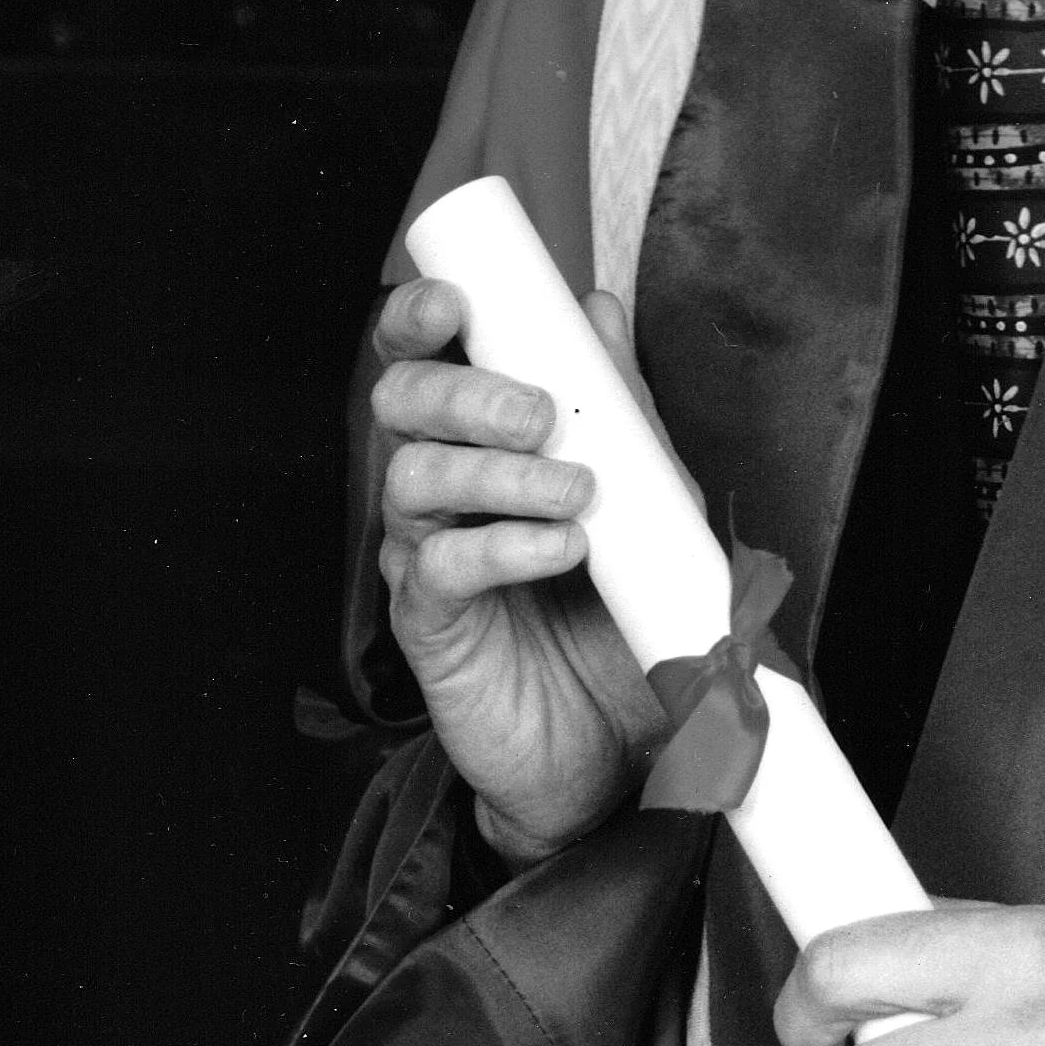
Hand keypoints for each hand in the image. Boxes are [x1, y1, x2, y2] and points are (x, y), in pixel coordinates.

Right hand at [371, 277, 670, 867]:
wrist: (621, 740)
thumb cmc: (619, 606)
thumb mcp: (642, 495)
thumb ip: (619, 405)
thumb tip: (597, 306)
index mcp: (481, 441)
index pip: (426, 360)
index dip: (420, 320)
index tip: (453, 305)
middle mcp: (441, 489)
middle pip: (402, 406)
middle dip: (464, 394)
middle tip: (538, 414)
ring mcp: (425, 555)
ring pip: (411, 479)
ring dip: (497, 473)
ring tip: (574, 493)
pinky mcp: (430, 627)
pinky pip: (438, 568)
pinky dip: (502, 546)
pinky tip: (559, 547)